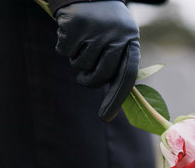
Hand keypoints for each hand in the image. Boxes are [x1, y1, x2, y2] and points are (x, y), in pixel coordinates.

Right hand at [55, 1, 139, 121]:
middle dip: (89, 80)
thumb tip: (115, 100)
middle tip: (83, 76)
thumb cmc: (104, 22)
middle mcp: (117, 35)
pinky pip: (64, 53)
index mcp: (131, 40)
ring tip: (82, 41)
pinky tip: (70, 32)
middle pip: (100, 76)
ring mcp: (97, 30)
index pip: (127, 76)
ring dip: (76, 59)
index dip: (116, 99)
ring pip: (80, 66)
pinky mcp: (76, 25)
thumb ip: (118, 64)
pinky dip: (63, 46)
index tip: (106, 117)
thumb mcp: (118, 38)